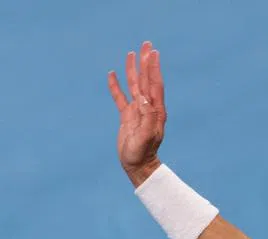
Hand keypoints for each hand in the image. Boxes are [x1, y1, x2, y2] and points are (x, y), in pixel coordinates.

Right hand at [108, 41, 165, 185]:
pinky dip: (116, 86)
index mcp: (154, 111)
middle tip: (146, 44)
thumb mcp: (145, 137)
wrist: (137, 166)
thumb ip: (147, 117)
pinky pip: (120, 97)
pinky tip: (112, 74)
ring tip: (131, 53)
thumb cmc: (142, 154)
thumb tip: (143, 97)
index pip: (154, 84)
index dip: (153, 68)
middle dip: (146, 62)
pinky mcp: (127, 117)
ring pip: (134, 85)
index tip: (153, 52)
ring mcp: (137, 111)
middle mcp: (147, 108)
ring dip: (133, 69)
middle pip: (145, 80)